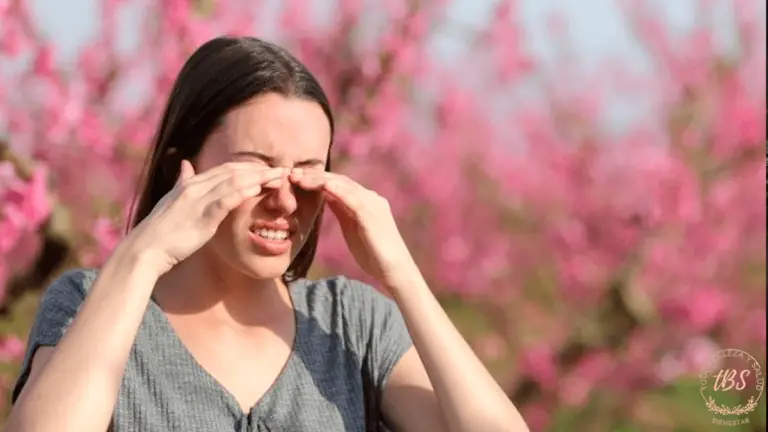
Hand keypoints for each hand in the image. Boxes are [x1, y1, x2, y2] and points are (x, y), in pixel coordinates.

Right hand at [123, 160, 284, 274]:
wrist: (146, 250)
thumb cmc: (161, 230)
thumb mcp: (173, 201)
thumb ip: (182, 182)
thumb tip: (185, 164)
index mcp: (192, 184)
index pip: (226, 169)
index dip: (249, 167)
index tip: (270, 169)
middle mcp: (195, 187)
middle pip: (234, 171)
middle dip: (260, 170)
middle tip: (284, 170)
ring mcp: (198, 200)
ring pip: (233, 182)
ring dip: (258, 178)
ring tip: (279, 177)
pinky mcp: (201, 217)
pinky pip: (224, 201)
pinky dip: (241, 192)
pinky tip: (257, 189)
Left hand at [289, 169, 416, 285]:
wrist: (394, 270)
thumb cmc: (373, 253)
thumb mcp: (351, 227)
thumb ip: (341, 210)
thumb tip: (325, 195)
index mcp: (365, 201)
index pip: (338, 183)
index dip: (317, 179)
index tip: (296, 179)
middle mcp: (370, 198)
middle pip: (340, 180)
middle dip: (315, 176)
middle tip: (292, 173)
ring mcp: (373, 205)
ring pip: (344, 186)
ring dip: (321, 180)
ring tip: (301, 178)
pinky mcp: (373, 216)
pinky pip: (354, 199)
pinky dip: (339, 191)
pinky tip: (324, 186)